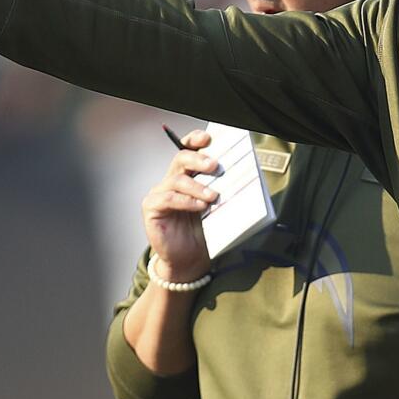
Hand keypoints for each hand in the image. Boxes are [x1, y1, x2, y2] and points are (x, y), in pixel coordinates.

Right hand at [142, 130, 218, 281]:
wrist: (190, 261)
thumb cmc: (204, 232)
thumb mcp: (218, 208)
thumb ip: (224, 191)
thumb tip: (246, 176)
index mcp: (188, 175)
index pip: (187, 149)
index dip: (195, 140)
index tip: (208, 138)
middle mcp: (172, 180)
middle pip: (181, 158)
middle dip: (198, 158)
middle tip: (215, 165)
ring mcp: (159, 193)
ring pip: (176, 179)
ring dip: (197, 186)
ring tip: (213, 196)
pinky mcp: (152, 208)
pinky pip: (167, 198)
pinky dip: (186, 201)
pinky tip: (200, 207)